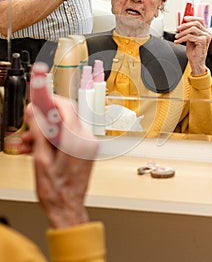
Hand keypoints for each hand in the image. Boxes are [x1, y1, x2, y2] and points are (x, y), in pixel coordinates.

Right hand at [23, 96, 98, 228]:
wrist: (67, 209)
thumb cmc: (57, 191)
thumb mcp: (41, 159)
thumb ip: (39, 132)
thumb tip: (34, 112)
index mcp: (77, 140)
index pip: (66, 107)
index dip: (50, 99)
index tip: (39, 97)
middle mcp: (86, 140)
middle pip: (64, 116)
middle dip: (44, 119)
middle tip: (29, 124)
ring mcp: (87, 145)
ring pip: (64, 127)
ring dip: (46, 131)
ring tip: (29, 142)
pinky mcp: (85, 150)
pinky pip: (67, 136)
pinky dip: (53, 139)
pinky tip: (38, 147)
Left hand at [174, 16, 211, 74]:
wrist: (196, 62)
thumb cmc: (193, 52)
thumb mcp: (189, 39)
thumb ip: (188, 32)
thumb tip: (182, 24)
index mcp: (204, 32)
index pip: (199, 20)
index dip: (191, 18)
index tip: (183, 19)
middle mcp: (206, 33)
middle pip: (195, 23)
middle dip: (184, 25)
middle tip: (177, 29)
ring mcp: (205, 37)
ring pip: (192, 29)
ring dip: (182, 32)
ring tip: (177, 37)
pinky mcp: (202, 41)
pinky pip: (190, 36)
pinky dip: (182, 38)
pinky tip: (178, 41)